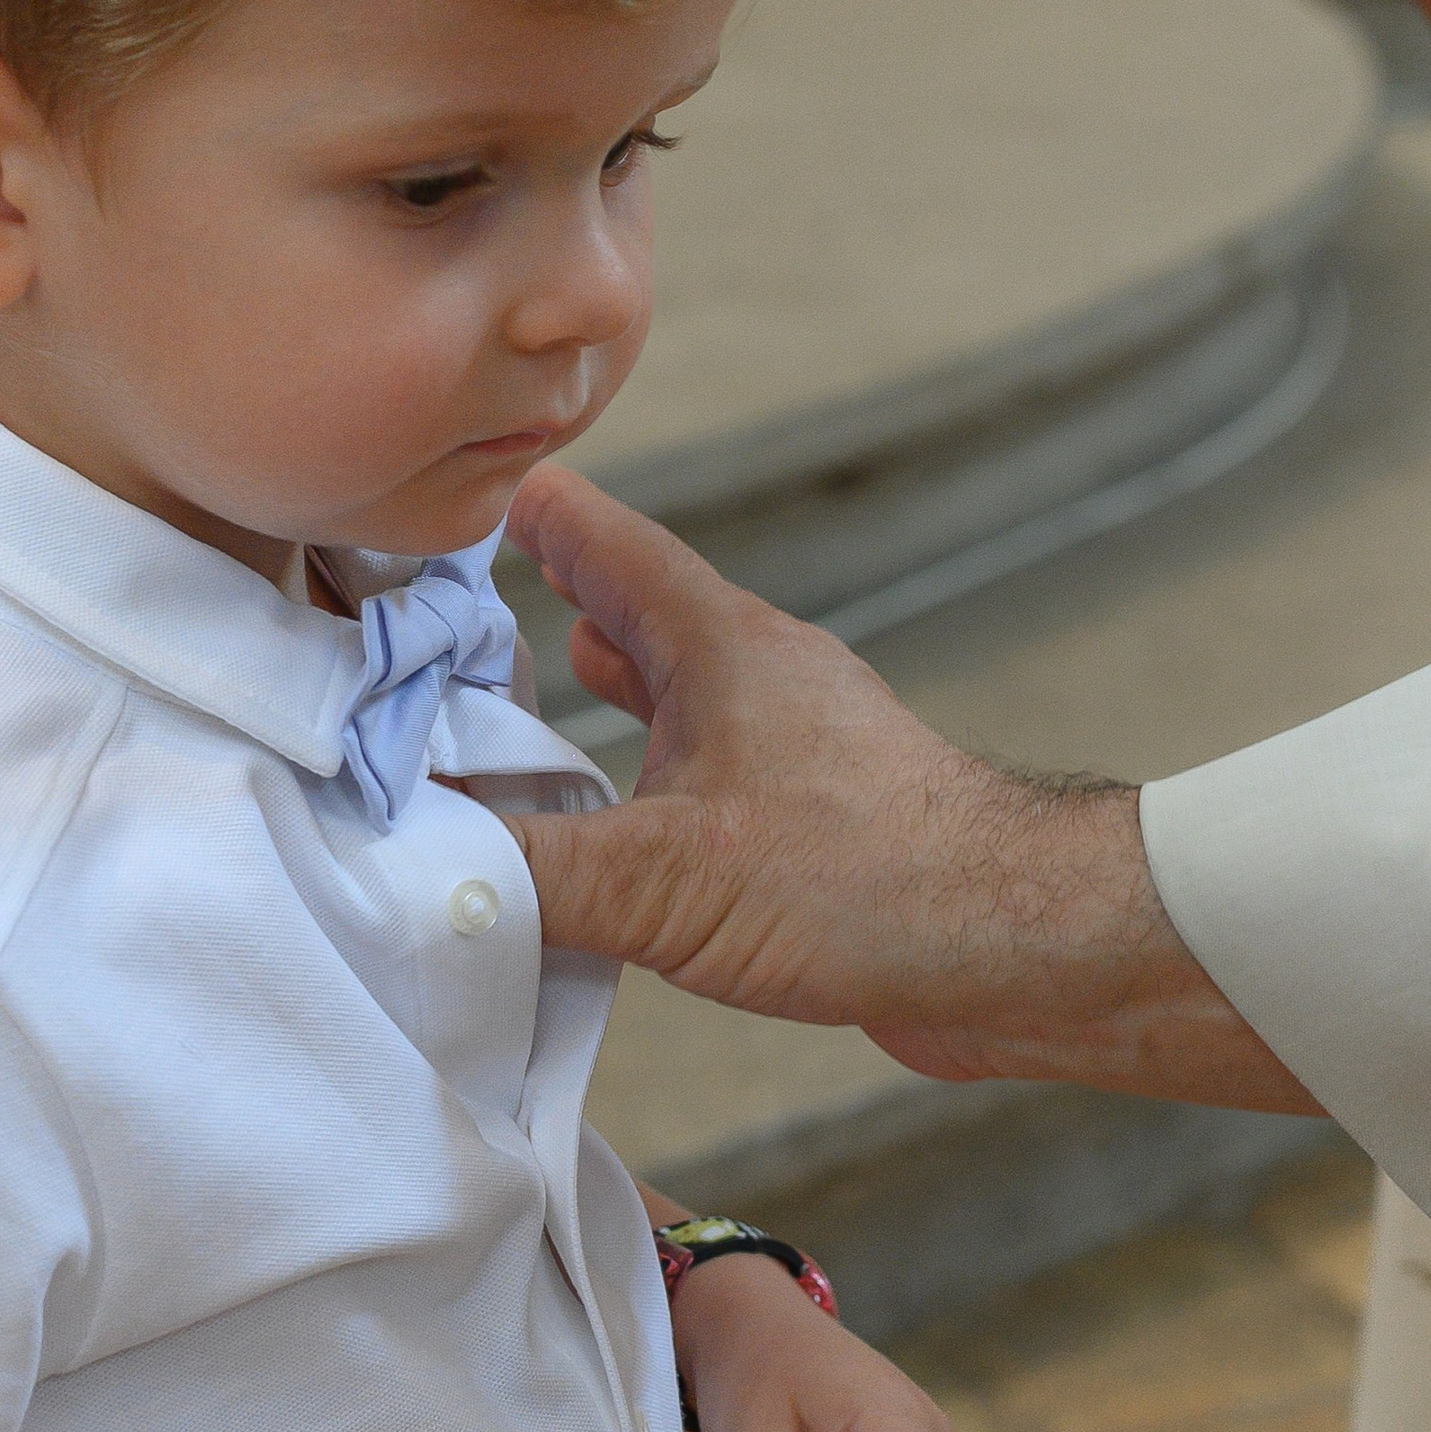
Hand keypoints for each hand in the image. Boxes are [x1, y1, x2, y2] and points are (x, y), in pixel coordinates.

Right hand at [502, 468, 1316, 1112]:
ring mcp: (798, 752)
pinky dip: (660, 779)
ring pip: (685, 699)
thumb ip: (528, 869)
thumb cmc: (869, 879)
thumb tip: (407, 868)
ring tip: (553, 685)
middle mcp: (761, 683)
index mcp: (721, 649)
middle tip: (491, 588)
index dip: (541, 514)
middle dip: (567, 599)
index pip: (610, 545)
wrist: (1023, 949)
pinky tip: (638, 825)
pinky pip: (715, 778)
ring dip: (618, 691)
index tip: (479, 483)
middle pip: (646, 616)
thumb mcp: (665, 876)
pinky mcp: (823, 826)